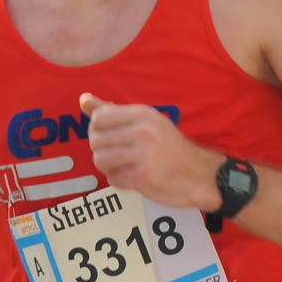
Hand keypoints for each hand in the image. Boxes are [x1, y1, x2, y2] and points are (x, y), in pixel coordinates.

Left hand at [80, 93, 216, 207]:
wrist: (199, 175)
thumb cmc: (169, 148)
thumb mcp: (146, 122)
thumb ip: (113, 112)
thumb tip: (83, 100)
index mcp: (142, 114)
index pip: (99, 118)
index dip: (96, 131)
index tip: (109, 138)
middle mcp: (143, 131)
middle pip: (96, 140)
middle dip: (101, 151)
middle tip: (116, 156)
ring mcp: (144, 154)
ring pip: (100, 160)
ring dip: (107, 167)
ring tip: (122, 167)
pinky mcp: (144, 177)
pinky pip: (113, 179)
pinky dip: (119, 181)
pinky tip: (132, 178)